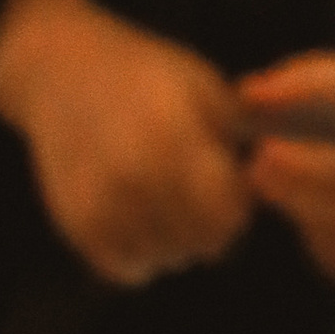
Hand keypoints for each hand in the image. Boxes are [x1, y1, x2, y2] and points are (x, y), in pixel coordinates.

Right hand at [0, 0, 251, 285]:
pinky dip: (137, 248)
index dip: (233, 202)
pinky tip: (131, 207)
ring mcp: (103, 204)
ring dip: (172, 236)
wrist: (58, 66)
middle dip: (206, 221)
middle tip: (186, 184)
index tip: (222, 179)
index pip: (229, 217)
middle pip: (203, 244)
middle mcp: (136, 176)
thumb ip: (240, 134)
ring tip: (156, 191)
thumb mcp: (202, 83)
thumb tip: (277, 177)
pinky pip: (129, 267)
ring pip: (169, 258)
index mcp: (173, 137)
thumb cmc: (143, 71)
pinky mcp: (78, 225)